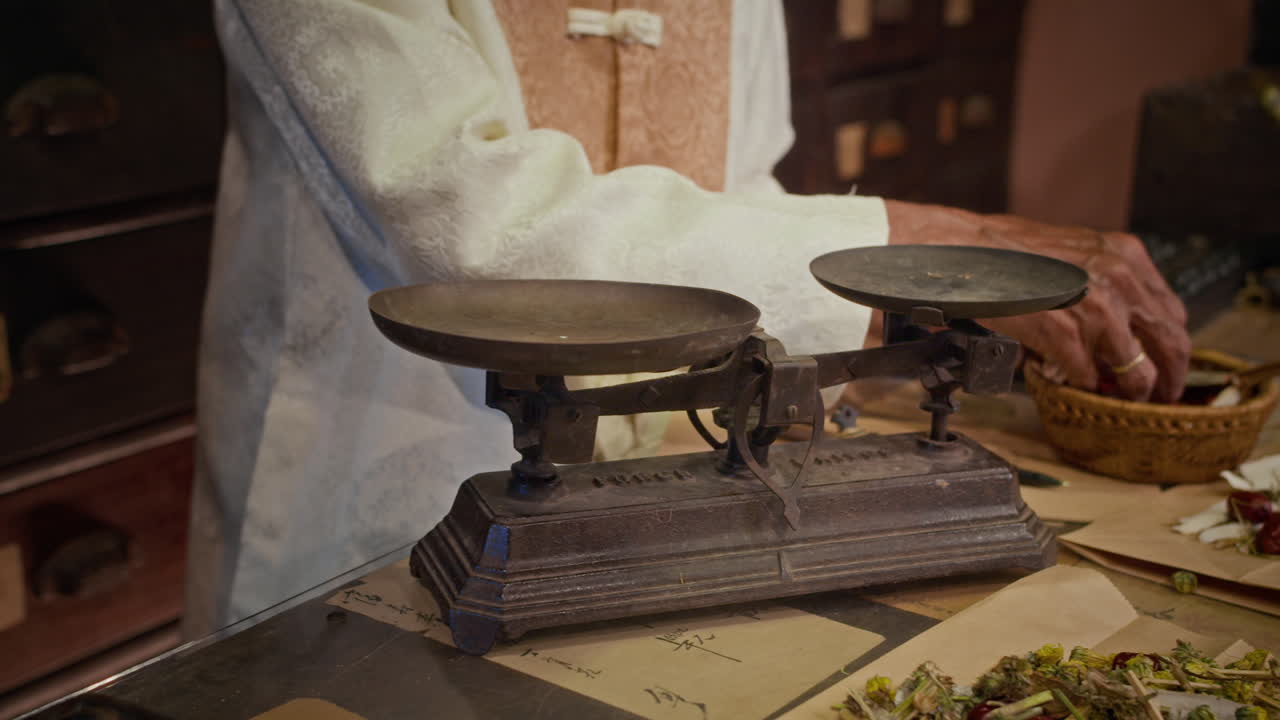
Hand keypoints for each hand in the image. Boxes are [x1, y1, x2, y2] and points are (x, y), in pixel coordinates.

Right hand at [885, 200, 1190, 402]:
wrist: (962, 251)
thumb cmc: (1004, 251)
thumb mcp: (1073, 253)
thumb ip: (1102, 283)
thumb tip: (1118, 323)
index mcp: (1124, 256)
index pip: (1170, 310)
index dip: (1170, 343)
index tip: (1165, 360)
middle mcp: (1118, 279)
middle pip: (1169, 342)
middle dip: (1168, 377)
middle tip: (1161, 395)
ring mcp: (1094, 309)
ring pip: (1135, 368)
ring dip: (1126, 389)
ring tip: (1115, 397)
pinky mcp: (1064, 334)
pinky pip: (1087, 375)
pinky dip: (1081, 384)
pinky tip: (1071, 381)